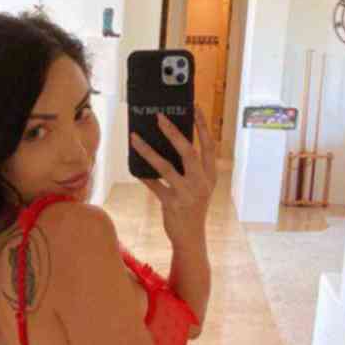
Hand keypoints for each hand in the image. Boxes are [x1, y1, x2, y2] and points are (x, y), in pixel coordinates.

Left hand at [130, 109, 216, 247]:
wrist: (191, 238)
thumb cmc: (192, 208)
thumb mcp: (198, 187)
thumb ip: (189, 168)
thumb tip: (169, 143)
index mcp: (210, 175)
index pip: (209, 145)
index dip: (202, 125)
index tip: (194, 106)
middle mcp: (202, 183)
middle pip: (188, 151)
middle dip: (173, 131)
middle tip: (158, 116)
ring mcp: (187, 194)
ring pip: (166, 166)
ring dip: (148, 151)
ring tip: (134, 138)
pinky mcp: (172, 204)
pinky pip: (154, 185)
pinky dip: (143, 175)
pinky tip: (134, 167)